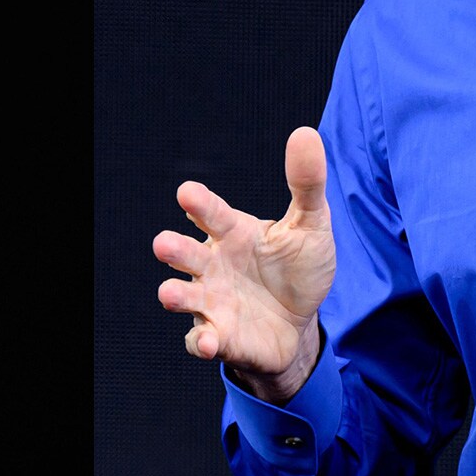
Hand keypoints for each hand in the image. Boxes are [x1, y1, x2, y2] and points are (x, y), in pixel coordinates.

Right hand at [153, 128, 335, 403]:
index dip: (199, 203)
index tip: (187, 193)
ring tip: (170, 294)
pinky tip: (211, 342)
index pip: (211, 213)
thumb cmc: (297, 269)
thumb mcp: (311, 226)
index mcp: (232, 233)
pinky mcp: (219, 336)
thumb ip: (306, 184)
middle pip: (184, 254)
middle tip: (164, 245)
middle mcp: (213, 265)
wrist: (300, 324)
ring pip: (182, 296)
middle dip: (173, 249)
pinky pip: (201, 341)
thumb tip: (307, 133)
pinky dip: (202, 343)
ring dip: (175, 295)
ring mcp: (211, 302)